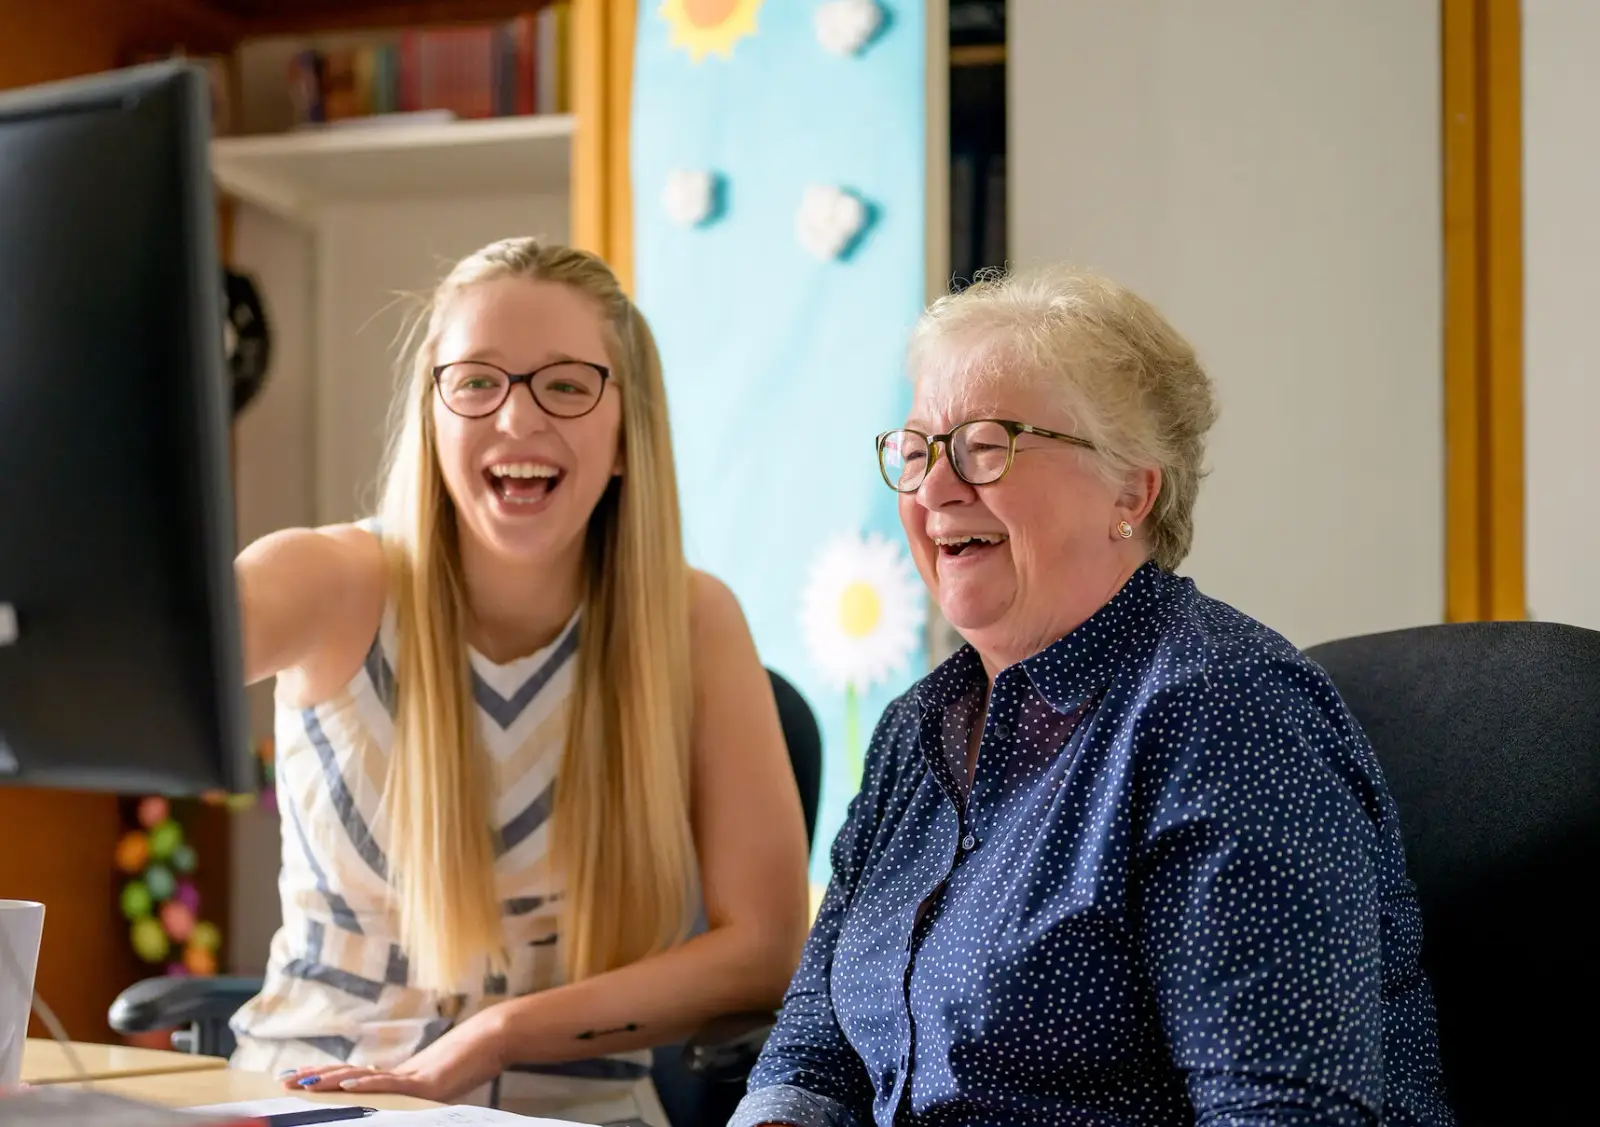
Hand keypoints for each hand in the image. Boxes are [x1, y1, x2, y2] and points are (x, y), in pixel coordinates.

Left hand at [281, 1009, 506, 1103]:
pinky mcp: (423, 1083)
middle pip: (347, 1075)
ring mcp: (409, 1076)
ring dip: (328, 1081)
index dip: (324, 1077)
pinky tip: (345, 1086)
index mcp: (399, 1077)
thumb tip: (409, 1096)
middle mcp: (397, 1073)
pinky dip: (365, 1085)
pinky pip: (389, 1084)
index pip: (352, 1078)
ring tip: (302, 1084)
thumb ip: (421, 1092)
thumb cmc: (472, 1061)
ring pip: (360, 1078)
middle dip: (314, 1078)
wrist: (493, 1039)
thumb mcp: (441, 1085)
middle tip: (282, 1081)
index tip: (296, 1078)